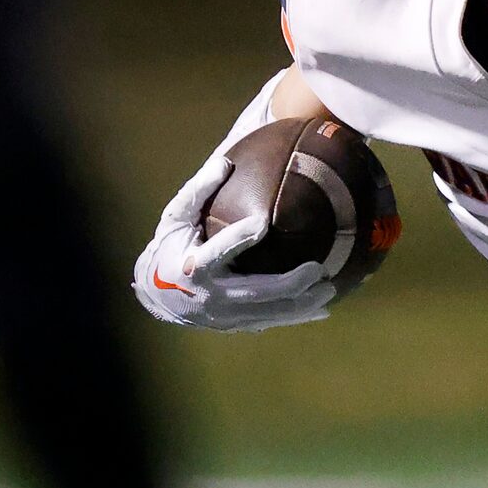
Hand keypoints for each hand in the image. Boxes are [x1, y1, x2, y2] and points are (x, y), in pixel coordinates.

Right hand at [132, 153, 335, 332]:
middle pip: (257, 292)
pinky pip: (270, 322)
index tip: (262, 222)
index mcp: (193, 265)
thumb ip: (198, 192)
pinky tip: (322, 309)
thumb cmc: (170, 248)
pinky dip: (297, 317)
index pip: (218, 251)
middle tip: (319, 269)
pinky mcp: (234, 325)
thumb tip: (225, 162)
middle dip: (291, 284)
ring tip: (331, 289)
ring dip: (303, 304)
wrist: (156, 294)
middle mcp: (211, 294)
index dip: (239, 238)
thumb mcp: (175, 218)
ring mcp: (224, 315)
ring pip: (270, 312)